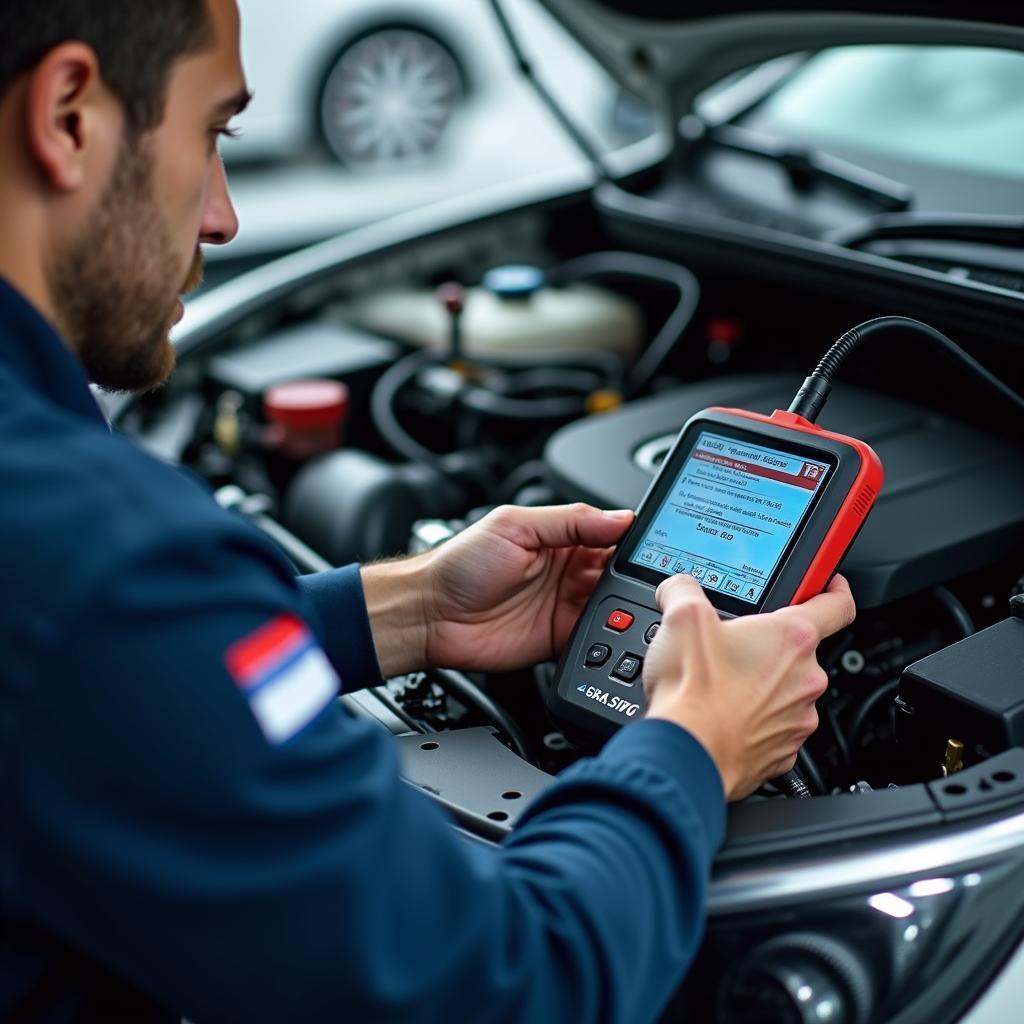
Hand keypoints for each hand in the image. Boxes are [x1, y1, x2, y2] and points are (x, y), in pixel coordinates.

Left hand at [422, 503, 634, 671]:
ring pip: (615, 609)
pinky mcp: (560, 640)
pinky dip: (609, 641)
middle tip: (655, 584)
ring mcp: (566, 607)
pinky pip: (596, 642)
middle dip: (639, 579)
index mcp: (561, 539)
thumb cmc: (460, 565)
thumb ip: (568, 520)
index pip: (612, 537)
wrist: (430, 615)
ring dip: (627, 610)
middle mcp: (569, 572)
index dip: (636, 542)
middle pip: (621, 575)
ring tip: (635, 609)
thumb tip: (620, 516)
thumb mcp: (513, 526)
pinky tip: (616, 635)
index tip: (658, 548)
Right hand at [643, 573, 855, 800]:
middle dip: (767, 646)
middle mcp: (806, 679)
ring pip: (785, 691)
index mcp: (792, 638)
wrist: (688, 754)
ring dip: (761, 685)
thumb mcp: (682, 618)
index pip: (836, 604)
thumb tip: (680, 588)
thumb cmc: (694, 691)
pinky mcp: (784, 751)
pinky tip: (723, 715)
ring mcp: (798, 719)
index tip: (827, 584)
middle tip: (730, 647)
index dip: (833, 588)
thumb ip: (685, 590)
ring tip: (720, 685)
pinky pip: (774, 726)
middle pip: (798, 651)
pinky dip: (753, 720)